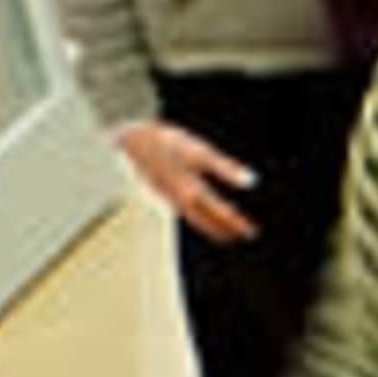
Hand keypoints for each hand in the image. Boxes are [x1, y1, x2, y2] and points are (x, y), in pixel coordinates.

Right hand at [114, 118, 257, 241]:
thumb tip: (252, 181)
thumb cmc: (164, 142)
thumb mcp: (200, 152)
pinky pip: (179, 210)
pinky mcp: (156, 190)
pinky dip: (193, 217)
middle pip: (203, 220)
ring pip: (190, 217)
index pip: (218, 212)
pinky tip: (196, 214)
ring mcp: (164, 196)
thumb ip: (226, 168)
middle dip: (222, 230)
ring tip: (223, 231)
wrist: (125, 138)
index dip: (235, 223)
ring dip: (208, 226)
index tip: (250, 233)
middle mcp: (176, 198)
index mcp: (189, 190)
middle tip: (239, 237)